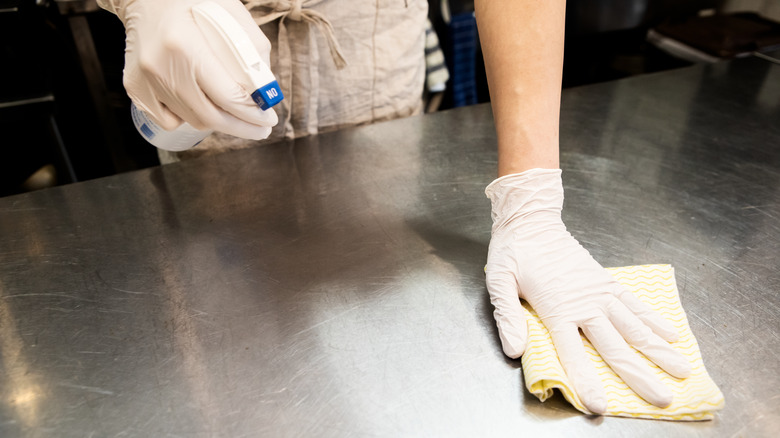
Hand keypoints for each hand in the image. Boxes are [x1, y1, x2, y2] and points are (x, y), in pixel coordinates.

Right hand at [100, 0, 276, 137]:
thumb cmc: (190, 1)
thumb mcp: (229, 12)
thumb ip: (252, 49)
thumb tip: (266, 88)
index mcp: (184, 44)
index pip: (227, 96)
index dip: (253, 114)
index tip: (269, 120)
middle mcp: (159, 66)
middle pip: (209, 116)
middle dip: (241, 128)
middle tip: (259, 129)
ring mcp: (144, 80)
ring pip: (191, 120)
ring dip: (218, 123)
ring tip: (234, 116)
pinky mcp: (135, 87)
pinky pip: (168, 119)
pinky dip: (189, 118)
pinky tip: (200, 105)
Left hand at [484, 168, 690, 413]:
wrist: (531, 221)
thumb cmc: (513, 253)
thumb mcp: (498, 282)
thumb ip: (508, 317)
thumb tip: (513, 350)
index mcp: (557, 308)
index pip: (573, 353)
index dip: (586, 380)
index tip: (601, 405)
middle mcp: (585, 303)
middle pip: (615, 346)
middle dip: (640, 375)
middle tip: (664, 397)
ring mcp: (600, 292)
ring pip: (634, 327)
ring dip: (659, 351)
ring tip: (682, 370)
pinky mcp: (606, 281)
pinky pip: (635, 303)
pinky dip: (654, 320)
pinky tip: (671, 335)